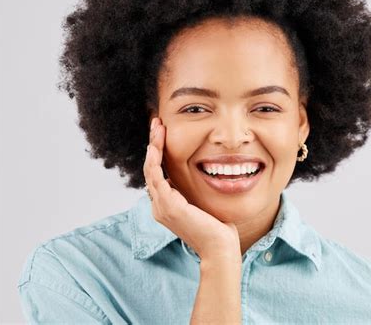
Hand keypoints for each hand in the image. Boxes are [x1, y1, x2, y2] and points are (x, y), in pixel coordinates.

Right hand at [143, 117, 240, 262]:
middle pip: (150, 168)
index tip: (163, 133)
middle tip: (157, 123)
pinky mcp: (168, 206)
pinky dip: (154, 160)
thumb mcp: (202, 202)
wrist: (220, 247)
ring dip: (152, 146)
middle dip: (153, 143)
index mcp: (166, 205)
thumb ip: (193, 190)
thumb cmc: (217, 226)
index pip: (157, 173)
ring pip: (150, 169)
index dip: (158, 152)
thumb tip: (197, 171)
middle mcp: (159, 205)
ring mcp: (161, 206)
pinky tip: (156, 146)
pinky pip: (156, 177)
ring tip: (157, 127)